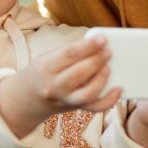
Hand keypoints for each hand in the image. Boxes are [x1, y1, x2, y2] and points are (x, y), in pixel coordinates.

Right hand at [0, 35, 119, 137]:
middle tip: (109, 51)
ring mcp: (65, 100)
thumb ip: (69, 51)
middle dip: (97, 60)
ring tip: (109, 66)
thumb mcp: (47, 57)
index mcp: (46, 68)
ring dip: (102, 79)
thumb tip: (96, 44)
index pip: (69, 54)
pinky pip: (95, 107)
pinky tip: (119, 89)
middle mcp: (54, 86)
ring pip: (87, 93)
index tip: (102, 39)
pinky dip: (110, 100)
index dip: (88, 46)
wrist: (28, 98)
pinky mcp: (74, 109)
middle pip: (79, 73)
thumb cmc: (42, 72)